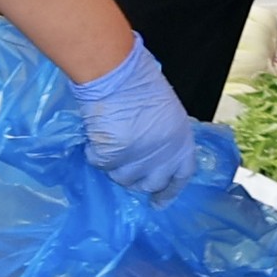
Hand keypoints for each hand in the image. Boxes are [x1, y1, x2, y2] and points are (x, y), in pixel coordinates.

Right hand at [74, 35, 197, 200]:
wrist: (117, 74)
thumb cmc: (141, 83)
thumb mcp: (165, 112)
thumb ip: (163, 136)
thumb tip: (151, 152)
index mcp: (181, 141)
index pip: (181, 176)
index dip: (169, 190)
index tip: (157, 202)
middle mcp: (163, 155)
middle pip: (150, 183)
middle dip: (137, 179)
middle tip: (124, 166)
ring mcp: (138, 159)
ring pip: (122, 177)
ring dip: (114, 164)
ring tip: (110, 138)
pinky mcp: (113, 158)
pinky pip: (100, 163)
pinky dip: (95, 152)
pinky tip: (96, 134)